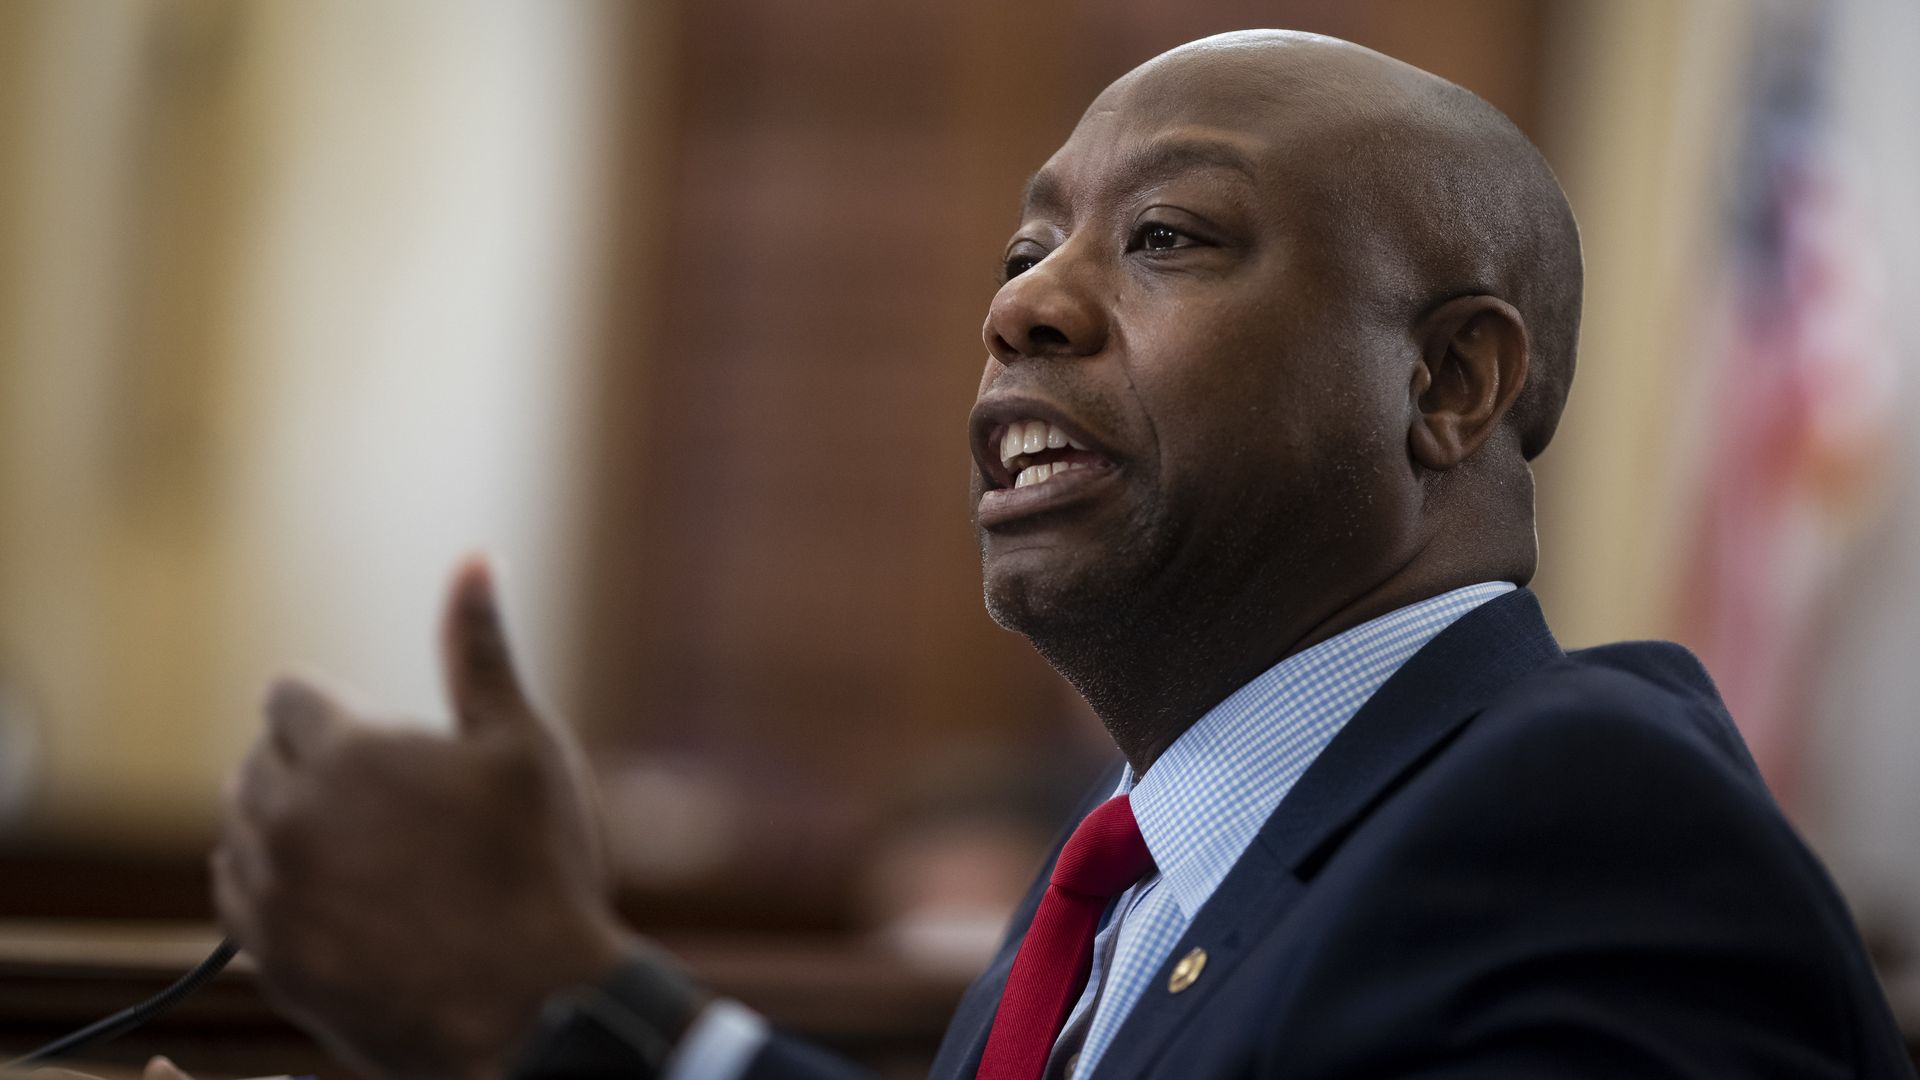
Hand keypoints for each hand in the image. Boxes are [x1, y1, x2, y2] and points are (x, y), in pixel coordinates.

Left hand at [213, 558, 634, 1078]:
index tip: (375, 737)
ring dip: (284, 824)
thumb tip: (472, 559)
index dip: (334, 710)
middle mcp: (289, 815)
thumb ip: (480, 649)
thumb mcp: (522, 744)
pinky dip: (271, 885)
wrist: (527, 1008)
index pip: (289, 696)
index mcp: (348, 751)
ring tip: (362, 849)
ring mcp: (271, 891)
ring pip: (240, 828)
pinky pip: (237, 897)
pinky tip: (334, 895)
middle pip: (259, 759)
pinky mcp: (268, 956)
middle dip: (307, 764)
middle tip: (380, 799)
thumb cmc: (537, 868)